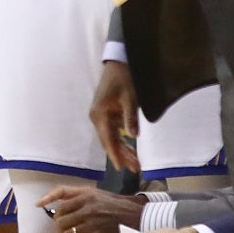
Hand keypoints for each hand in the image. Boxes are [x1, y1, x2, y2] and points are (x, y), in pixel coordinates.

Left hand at [37, 184, 142, 232]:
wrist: (139, 217)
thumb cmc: (115, 206)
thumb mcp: (95, 194)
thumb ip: (73, 195)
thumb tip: (46, 204)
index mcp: (86, 195)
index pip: (60, 205)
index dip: (53, 214)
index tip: (46, 215)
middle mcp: (88, 207)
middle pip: (61, 222)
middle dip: (58, 232)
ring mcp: (93, 222)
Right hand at [89, 58, 138, 172]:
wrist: (118, 64)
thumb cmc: (123, 79)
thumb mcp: (130, 98)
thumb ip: (130, 117)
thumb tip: (133, 136)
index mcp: (100, 114)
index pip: (107, 139)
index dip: (115, 154)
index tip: (121, 167)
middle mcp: (97, 117)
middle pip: (109, 141)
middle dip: (122, 155)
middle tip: (136, 168)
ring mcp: (101, 116)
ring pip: (111, 138)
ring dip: (123, 149)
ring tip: (136, 162)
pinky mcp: (107, 114)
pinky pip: (113, 131)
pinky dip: (122, 140)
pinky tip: (131, 149)